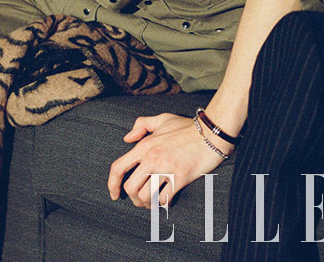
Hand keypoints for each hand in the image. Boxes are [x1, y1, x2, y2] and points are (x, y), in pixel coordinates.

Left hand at [107, 113, 228, 208]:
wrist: (211, 132)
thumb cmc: (187, 127)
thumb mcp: (162, 119)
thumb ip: (141, 125)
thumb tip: (127, 138)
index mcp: (144, 146)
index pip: (118, 167)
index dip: (112, 184)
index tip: (114, 194)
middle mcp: (152, 158)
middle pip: (130, 187)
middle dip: (132, 198)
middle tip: (140, 200)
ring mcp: (166, 168)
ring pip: (146, 196)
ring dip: (147, 203)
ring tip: (152, 202)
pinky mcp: (181, 178)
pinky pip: (165, 199)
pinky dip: (163, 203)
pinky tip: (166, 200)